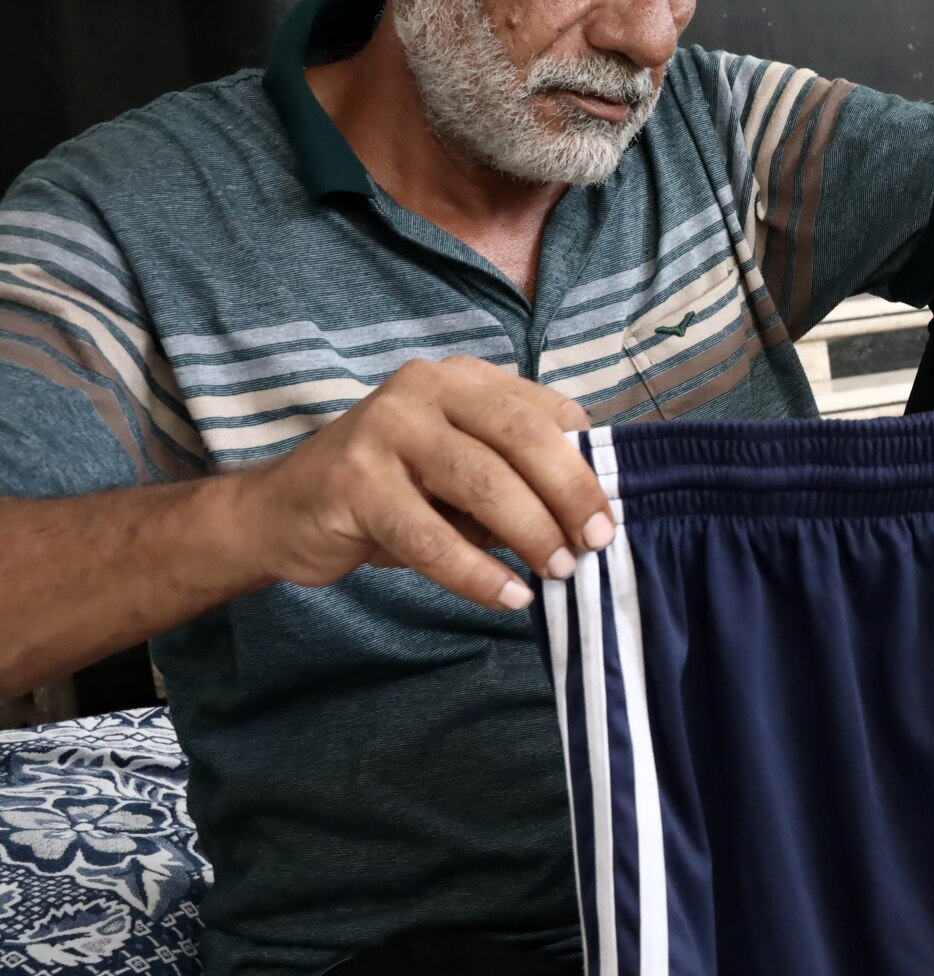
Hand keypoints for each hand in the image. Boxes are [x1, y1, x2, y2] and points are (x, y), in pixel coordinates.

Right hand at [232, 356, 612, 610]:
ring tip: (555, 571)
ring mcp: (385, 429)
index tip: (608, 515)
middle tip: (594, 543)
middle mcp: (425, 389)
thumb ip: (514, 478)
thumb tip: (587, 518)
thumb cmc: (392, 492)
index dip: (585, 465)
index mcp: (463, 379)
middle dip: (568, 494)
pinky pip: (431, 535)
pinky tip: (506, 596)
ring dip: (529, 532)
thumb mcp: (459, 471)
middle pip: (521, 438)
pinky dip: (475, 571)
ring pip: (481, 482)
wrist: (284, 512)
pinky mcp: (354, 481)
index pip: (544, 413)